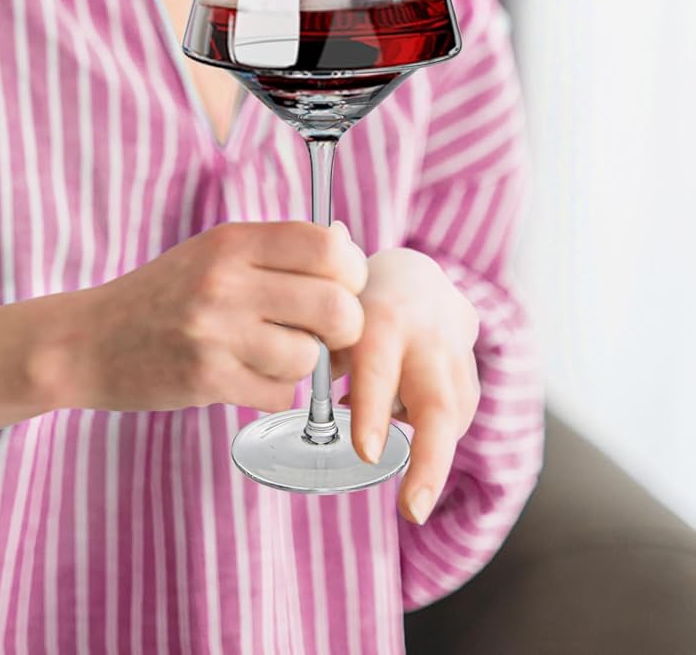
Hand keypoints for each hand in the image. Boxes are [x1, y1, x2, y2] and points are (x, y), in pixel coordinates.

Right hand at [69, 221, 367, 413]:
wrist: (89, 341)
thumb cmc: (162, 295)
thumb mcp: (211, 253)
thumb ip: (274, 250)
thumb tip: (347, 244)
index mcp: (231, 241)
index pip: (327, 247)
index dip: (350, 273)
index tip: (339, 288)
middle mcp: (225, 280)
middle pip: (336, 308)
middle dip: (342, 330)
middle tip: (320, 333)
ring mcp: (215, 331)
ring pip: (310, 358)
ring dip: (301, 366)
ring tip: (267, 355)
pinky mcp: (207, 378)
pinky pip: (280, 395)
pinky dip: (273, 393)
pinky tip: (244, 377)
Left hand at [333, 247, 480, 524]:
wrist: (416, 276)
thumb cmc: (359, 303)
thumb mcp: (334, 318)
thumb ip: (325, 358)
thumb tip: (311, 408)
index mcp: (381, 317)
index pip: (377, 369)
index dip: (372, 412)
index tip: (365, 452)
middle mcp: (426, 336)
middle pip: (437, 405)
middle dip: (428, 462)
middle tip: (412, 509)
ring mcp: (458, 353)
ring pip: (455, 416)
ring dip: (432, 454)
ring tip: (411, 483)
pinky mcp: (475, 372)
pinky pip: (462, 412)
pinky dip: (440, 434)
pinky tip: (417, 437)